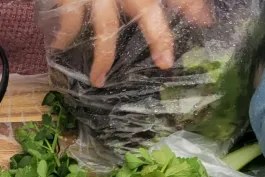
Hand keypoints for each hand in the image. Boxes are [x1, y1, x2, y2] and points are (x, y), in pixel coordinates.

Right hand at [50, 0, 213, 86]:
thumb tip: (193, 6)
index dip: (191, 7)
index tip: (205, 23)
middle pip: (146, 12)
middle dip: (159, 37)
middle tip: (166, 63)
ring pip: (105, 28)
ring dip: (103, 58)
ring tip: (99, 81)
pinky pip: (69, 19)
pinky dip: (64, 35)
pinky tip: (59, 47)